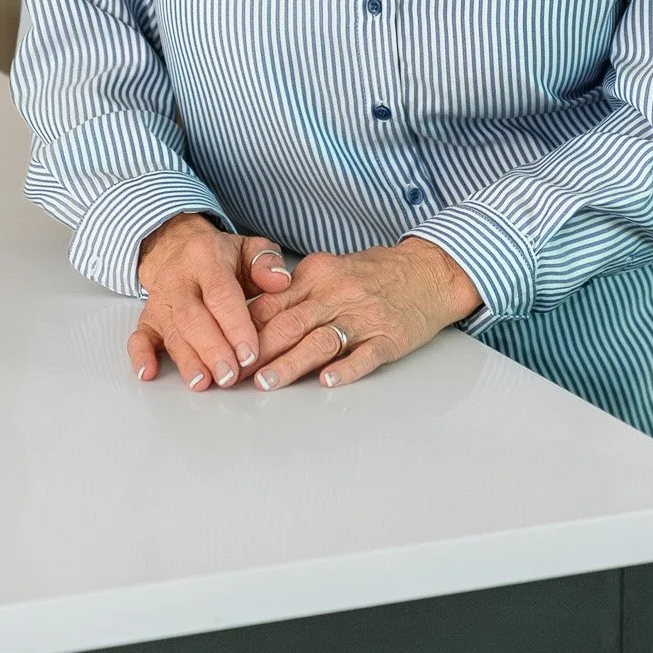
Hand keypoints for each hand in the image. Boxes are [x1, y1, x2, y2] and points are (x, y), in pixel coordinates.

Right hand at [127, 213, 292, 390]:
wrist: (180, 248)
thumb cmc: (222, 257)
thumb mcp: (250, 248)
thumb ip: (266, 262)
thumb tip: (280, 280)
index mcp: (205, 257)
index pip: (220, 293)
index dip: (235, 325)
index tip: (250, 353)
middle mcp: (178, 278)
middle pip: (192, 317)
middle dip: (212, 350)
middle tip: (230, 376)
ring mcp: (160, 299)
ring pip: (171, 331)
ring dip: (187, 360)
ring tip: (204, 382)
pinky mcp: (147, 318)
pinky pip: (138, 337)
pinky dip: (141, 356)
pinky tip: (149, 373)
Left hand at [247, 237, 480, 390]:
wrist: (430, 271)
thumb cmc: (376, 274)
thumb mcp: (331, 270)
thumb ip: (295, 292)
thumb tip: (252, 318)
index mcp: (317, 276)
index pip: (271, 303)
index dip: (244, 328)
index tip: (222, 349)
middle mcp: (336, 294)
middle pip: (289, 322)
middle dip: (258, 350)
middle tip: (233, 374)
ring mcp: (363, 317)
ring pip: (320, 341)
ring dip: (291, 363)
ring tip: (267, 383)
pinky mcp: (388, 338)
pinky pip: (364, 355)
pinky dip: (345, 369)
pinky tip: (329, 382)